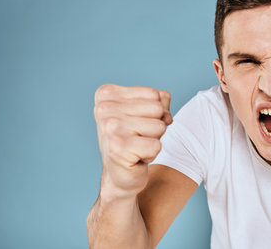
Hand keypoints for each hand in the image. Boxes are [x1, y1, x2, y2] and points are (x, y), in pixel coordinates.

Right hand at [94, 84, 172, 199]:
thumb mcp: (147, 113)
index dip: (154, 112)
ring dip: (154, 140)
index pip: (154, 94)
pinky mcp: (119, 148)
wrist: (119, 175)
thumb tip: (165, 103)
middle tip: (138, 137)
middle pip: (157, 109)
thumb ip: (160, 101)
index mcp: (107, 95)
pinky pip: (156, 145)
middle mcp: (104, 109)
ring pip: (159, 126)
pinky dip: (151, 154)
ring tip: (137, 147)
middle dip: (155, 126)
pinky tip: (136, 158)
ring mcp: (110, 128)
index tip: (137, 124)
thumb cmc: (134, 139)